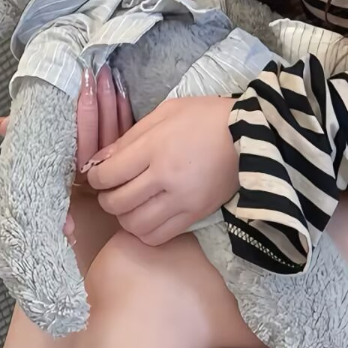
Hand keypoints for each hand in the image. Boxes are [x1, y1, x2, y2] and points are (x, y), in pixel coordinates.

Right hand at [0, 62, 133, 241]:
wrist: (83, 194)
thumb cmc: (49, 162)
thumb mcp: (29, 146)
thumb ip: (9, 132)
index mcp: (67, 162)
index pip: (79, 131)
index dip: (84, 105)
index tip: (83, 78)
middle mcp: (89, 165)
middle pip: (98, 126)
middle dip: (99, 94)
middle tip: (96, 69)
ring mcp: (109, 161)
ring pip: (114, 126)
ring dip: (112, 96)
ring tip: (107, 71)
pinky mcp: (124, 155)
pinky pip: (127, 130)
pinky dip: (124, 108)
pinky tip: (122, 90)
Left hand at [82, 95, 238, 245]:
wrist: (252, 134)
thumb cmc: (205, 117)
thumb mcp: (165, 112)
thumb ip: (130, 136)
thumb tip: (100, 160)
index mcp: (155, 147)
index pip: (108, 174)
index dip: (95, 177)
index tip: (99, 174)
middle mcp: (165, 178)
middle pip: (117, 203)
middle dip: (106, 198)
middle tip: (111, 190)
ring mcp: (182, 200)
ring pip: (135, 225)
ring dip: (124, 217)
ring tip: (130, 204)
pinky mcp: (196, 215)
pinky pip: (158, 236)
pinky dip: (145, 231)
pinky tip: (148, 216)